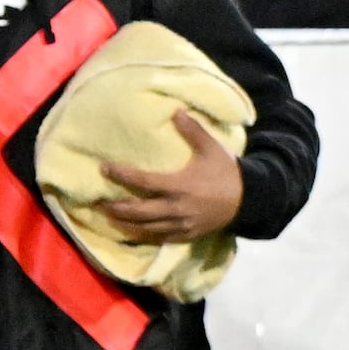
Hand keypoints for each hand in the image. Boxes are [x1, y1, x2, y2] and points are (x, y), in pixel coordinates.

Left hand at [96, 111, 244, 242]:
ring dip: (124, 223)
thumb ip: (193, 131)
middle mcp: (176, 208)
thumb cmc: (227, 173)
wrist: (249, 200)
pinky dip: (142, 235)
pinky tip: (131, 231)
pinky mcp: (186, 234)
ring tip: (109, 217)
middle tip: (98, 202)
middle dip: (116, 207)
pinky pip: (159, 238)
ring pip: (145, 227)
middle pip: (138, 211)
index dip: (121, 175)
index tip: (104, 168)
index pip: (143, 182)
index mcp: (180, 186)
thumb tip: (176, 111)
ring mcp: (181, 224)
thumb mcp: (212, 149)